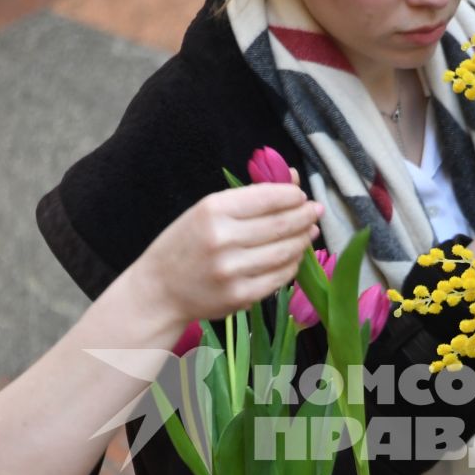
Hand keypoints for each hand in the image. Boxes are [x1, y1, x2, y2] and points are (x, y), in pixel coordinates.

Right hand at [141, 184, 321, 322]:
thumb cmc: (185, 244)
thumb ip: (249, 196)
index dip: (291, 196)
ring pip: (284, 252)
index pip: (267, 198)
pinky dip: (292, 264)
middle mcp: (223, 239)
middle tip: (315, 212)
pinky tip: (294, 256)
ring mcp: (232, 270)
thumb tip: (292, 178)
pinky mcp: (240, 295)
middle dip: (304, 216)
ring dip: (303, 240)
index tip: (301, 196)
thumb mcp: (206, 211)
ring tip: (309, 232)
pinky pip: (279, 277)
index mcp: (212, 210)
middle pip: (280, 224)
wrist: (158, 290)